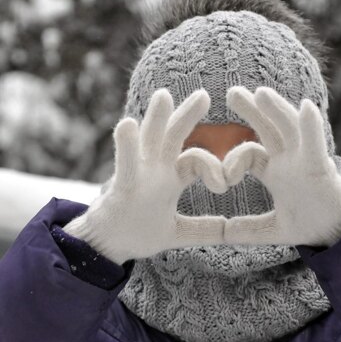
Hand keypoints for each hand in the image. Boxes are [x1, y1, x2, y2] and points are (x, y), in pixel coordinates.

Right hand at [63, 88, 226, 263]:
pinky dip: (127, 147)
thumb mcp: (179, 233)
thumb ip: (204, 229)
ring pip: (148, 142)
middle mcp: (155, 171)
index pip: (196, 160)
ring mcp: (137, 176)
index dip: (213, 168)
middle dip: (186, 115)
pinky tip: (127, 124)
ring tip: (164, 95)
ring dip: (156, 119)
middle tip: (204, 94)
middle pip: (173, 137)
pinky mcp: (121, 189)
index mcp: (171, 178)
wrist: (107, 247)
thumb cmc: (138, 233)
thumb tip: (232, 232)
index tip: (224, 185)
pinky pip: (126, 166)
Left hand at [223, 86, 340, 246]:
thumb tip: (225, 234)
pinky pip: (316, 145)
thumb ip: (249, 229)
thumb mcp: (273, 229)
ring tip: (261, 92)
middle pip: (268, 128)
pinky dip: (311, 127)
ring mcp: (306, 160)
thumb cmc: (310, 223)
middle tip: (232, 91)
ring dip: (277, 109)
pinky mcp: (322, 169)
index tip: (224, 180)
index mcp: (275, 171)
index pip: (250, 152)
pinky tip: (306, 107)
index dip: (234, 160)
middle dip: (252, 109)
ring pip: (290, 129)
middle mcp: (289, 160)